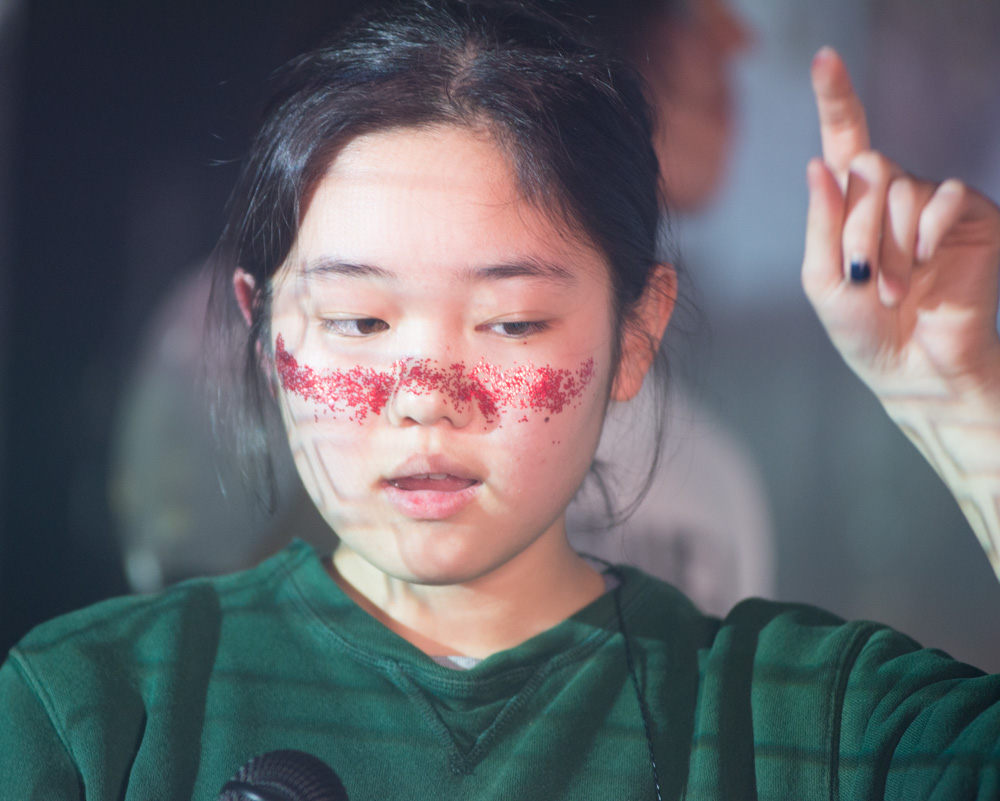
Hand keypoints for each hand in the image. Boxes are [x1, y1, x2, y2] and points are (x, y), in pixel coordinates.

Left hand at [802, 47, 999, 576]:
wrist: (911, 371)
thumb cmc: (861, 331)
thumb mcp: (823, 281)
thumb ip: (822, 223)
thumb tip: (820, 163)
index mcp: (854, 208)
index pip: (845, 144)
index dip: (836, 100)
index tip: (824, 58)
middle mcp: (894, 197)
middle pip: (869, 171)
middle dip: (857, 227)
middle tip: (864, 277)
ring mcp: (935, 206)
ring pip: (902, 188)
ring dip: (888, 245)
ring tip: (892, 289)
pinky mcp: (973, 218)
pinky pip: (946, 198)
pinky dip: (926, 233)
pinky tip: (923, 265)